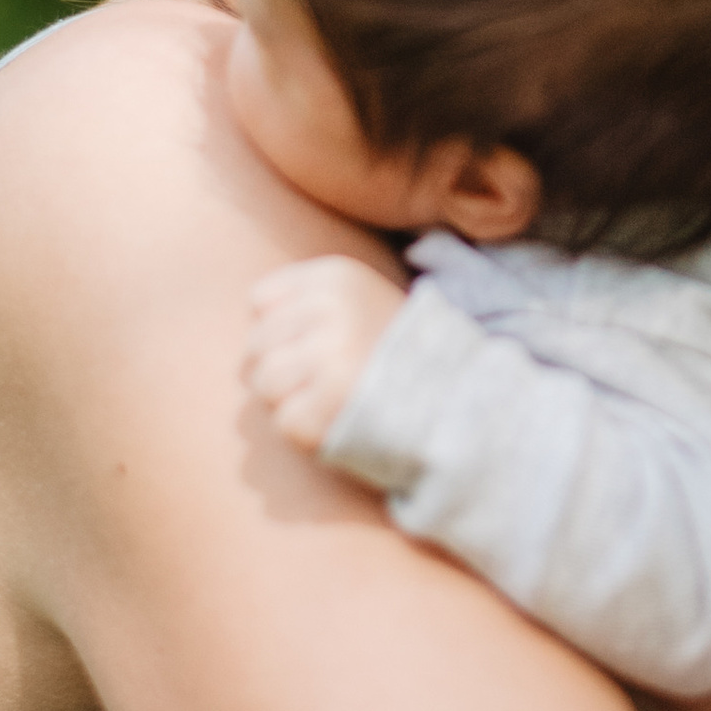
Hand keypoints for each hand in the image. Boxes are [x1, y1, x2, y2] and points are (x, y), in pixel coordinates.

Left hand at [244, 256, 402, 454]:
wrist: (462, 400)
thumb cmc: (399, 353)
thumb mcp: (361, 302)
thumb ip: (307, 303)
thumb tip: (249, 327)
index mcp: (336, 277)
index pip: (261, 300)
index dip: (281, 329)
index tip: (317, 344)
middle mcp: (331, 309)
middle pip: (256, 347)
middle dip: (281, 371)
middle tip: (327, 382)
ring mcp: (330, 356)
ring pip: (264, 386)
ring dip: (291, 403)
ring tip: (333, 401)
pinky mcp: (330, 403)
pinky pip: (285, 423)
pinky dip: (308, 434)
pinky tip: (341, 422)